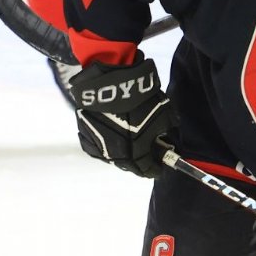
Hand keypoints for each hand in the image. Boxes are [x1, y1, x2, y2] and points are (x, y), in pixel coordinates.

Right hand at [70, 53, 176, 177]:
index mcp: (136, 157)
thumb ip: (168, 128)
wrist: (111, 85)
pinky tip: (110, 136)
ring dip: (121, 152)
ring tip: (128, 142)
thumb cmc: (140, 102)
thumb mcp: (164, 116)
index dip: (156, 168)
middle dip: (139, 161)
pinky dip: (104, 143)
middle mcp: (115, 157)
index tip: (160, 165)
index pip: (148, 170)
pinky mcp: (84, 134)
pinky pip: (95, 145)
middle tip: (145, 152)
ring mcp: (98, 147)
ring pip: (111, 156)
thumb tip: (171, 130)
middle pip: (129, 166)